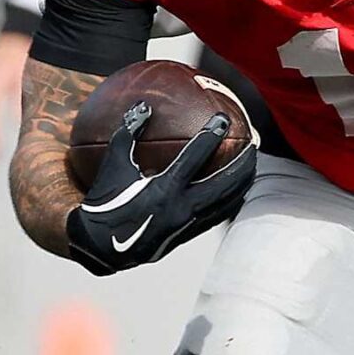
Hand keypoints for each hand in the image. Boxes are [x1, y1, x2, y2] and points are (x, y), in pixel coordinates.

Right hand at [64, 104, 254, 274]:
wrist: (99, 248)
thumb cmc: (103, 202)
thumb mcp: (113, 166)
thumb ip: (128, 134)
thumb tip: (142, 106)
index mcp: (163, 189)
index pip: (195, 158)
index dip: (211, 136)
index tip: (224, 119)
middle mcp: (181, 208)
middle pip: (225, 183)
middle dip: (243, 163)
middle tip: (253, 143)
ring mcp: (188, 224)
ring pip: (227, 201)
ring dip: (242, 181)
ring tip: (253, 164)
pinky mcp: (188, 235)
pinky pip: (218, 214)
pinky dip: (231, 199)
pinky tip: (237, 189)